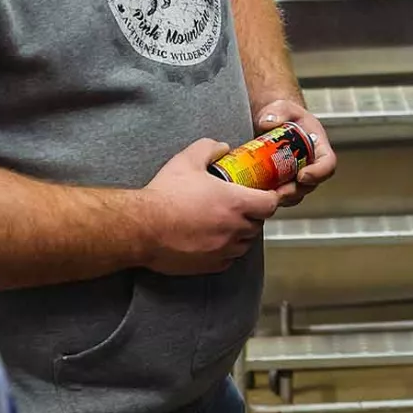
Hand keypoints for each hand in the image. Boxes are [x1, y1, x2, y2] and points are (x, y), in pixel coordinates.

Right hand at [131, 138, 276, 274]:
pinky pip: (229, 259)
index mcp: (235, 203)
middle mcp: (234, 229)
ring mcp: (224, 250)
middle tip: (240, 206)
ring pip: (245, 244)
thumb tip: (222, 147)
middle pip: (258, 224)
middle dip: (253, 215)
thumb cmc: (164, 195)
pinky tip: (213, 240)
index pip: (271, 204)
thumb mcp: (186, 160)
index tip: (264, 194)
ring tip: (226, 223)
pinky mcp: (211, 265)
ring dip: (241, 234)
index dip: (270, 198)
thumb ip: (209, 148)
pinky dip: (226, 251)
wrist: (142, 227)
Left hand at [252, 97, 339, 208]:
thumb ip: (278, 111)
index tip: (302, 176)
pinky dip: (269, 196)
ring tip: (264, 194)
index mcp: (318, 147)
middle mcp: (310, 165)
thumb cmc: (284, 114)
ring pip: (294, 193)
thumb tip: (267, 122)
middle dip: (294, 191)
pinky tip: (255, 192)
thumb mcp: (283, 107)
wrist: (271, 121)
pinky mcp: (282, 182)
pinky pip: (280, 194)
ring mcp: (296, 176)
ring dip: (281, 197)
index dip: (318, 173)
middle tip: (278, 192)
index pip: (327, 164)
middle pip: (310, 185)